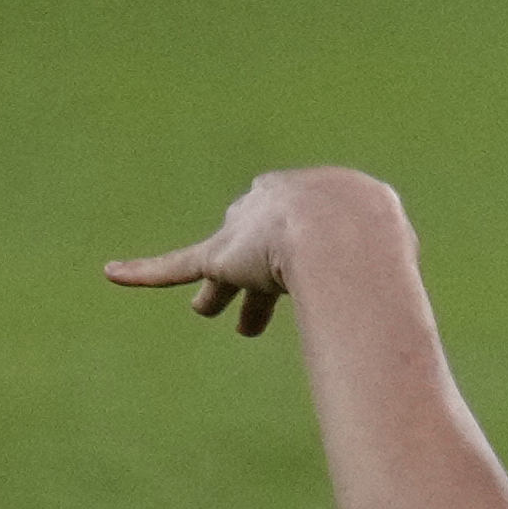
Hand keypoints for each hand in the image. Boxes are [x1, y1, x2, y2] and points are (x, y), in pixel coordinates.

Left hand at [105, 169, 396, 337]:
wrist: (340, 230)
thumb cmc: (375, 238)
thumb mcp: (391, 251)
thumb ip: (383, 277)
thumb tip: (394, 315)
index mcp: (322, 193)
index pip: (304, 224)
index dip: (308, 255)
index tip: (317, 276)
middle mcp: (276, 205)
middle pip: (265, 244)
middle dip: (262, 272)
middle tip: (266, 292)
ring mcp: (246, 231)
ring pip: (229, 269)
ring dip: (222, 293)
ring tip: (207, 312)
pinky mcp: (220, 256)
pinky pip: (177, 266)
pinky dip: (144, 272)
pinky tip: (112, 274)